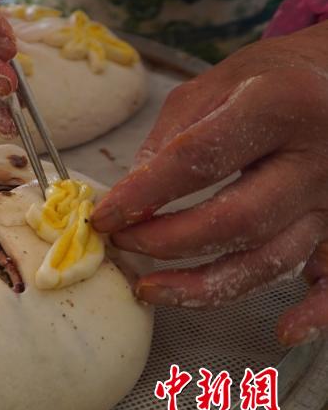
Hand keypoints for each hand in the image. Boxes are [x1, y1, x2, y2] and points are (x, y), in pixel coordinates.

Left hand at [90, 22, 327, 345]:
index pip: (197, 160)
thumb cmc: (271, 78)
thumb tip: (128, 197)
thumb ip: (170, 140)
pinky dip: (316, 315)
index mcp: (278, 106)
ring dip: (206, 285)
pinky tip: (282, 331)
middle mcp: (316, 156)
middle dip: (167, 241)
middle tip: (122, 243)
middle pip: (236, 218)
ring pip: (272, 258)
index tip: (103, 217)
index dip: (142, 195)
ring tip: (150, 289)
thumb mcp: (213, 85)